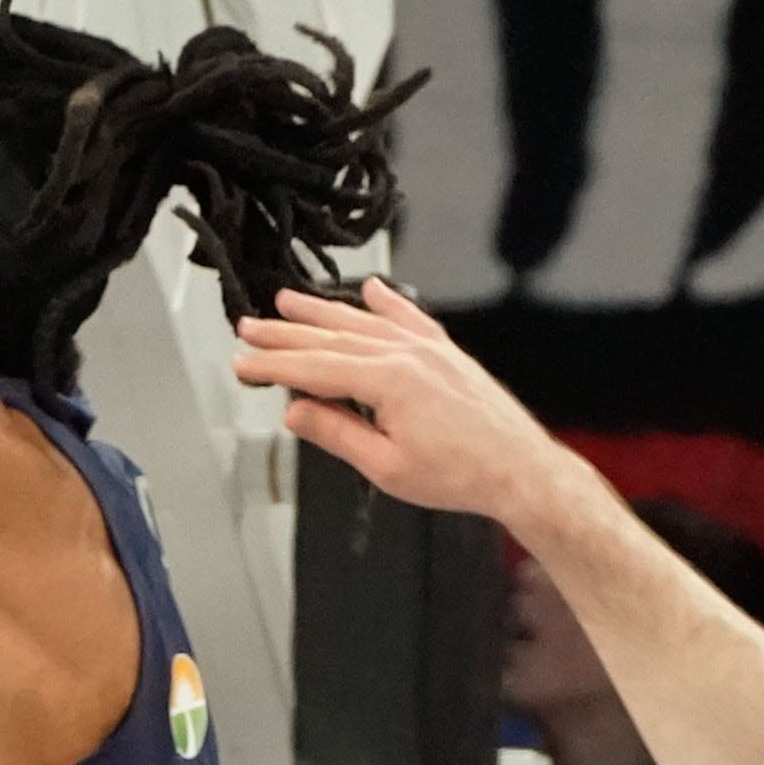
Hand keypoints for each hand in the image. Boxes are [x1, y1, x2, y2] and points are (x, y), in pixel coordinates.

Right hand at [232, 282, 577, 521]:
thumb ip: (336, 433)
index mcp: (388, 381)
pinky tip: (372, 290)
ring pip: (364, 322)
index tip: (243, 364)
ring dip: (323, 311)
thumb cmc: (463, 474)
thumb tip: (297, 413)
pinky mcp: (447, 355)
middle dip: (285, 333)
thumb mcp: (386, 467)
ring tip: (289, 302)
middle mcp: (408, 354)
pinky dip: (388, 302)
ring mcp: (429, 350)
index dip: (272, 366)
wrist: (520, 470)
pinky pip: (410, 318)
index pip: (313, 368)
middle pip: (332, 338)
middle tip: (250, 328)